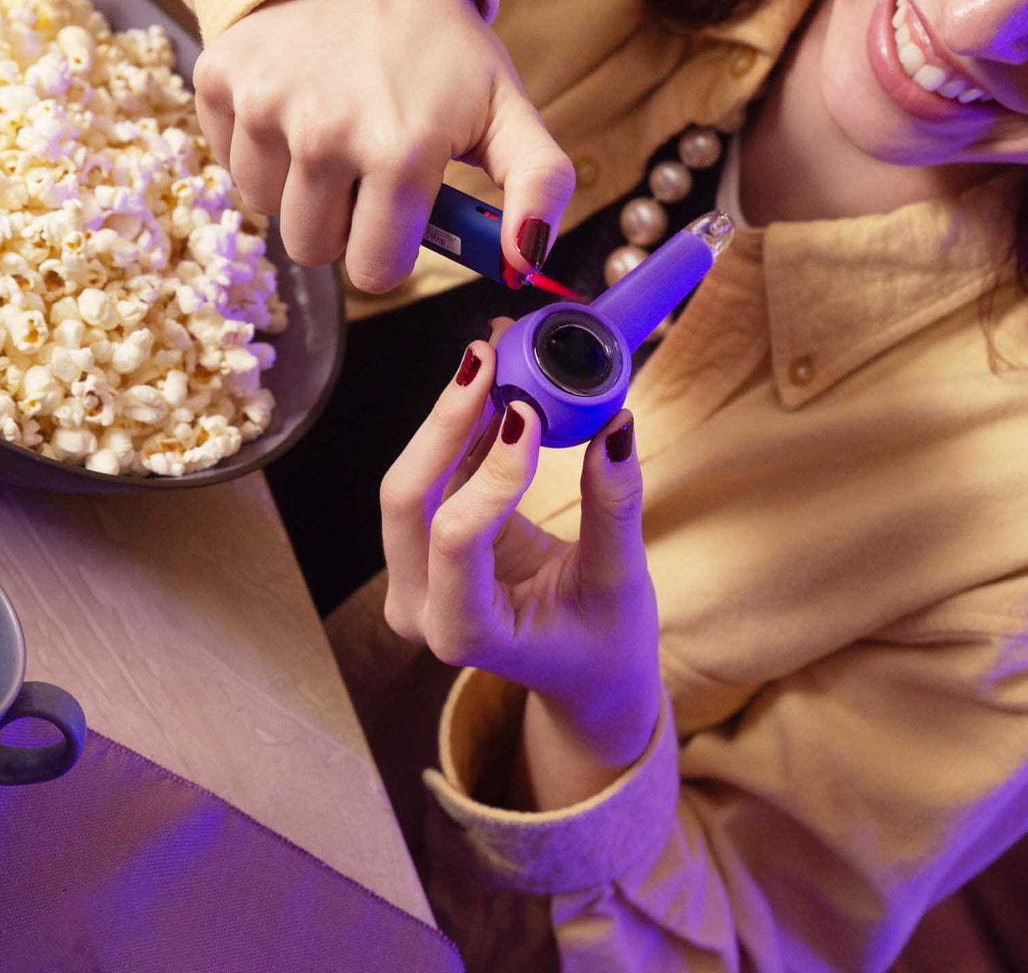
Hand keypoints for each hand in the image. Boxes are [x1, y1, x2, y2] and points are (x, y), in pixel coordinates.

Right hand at [192, 0, 574, 293]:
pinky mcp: (218, 81)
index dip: (389, 249)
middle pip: (313, 250)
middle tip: (366, 166)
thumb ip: (538, 188)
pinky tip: (294, 103)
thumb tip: (528, 261)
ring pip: (267, 208)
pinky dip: (259, 146)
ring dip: (298, 185)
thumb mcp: (508, 111)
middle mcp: (324, 135)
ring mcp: (263, 107)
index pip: (375, 271)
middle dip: (342, 223)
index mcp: (401, 153)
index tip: (399, 211)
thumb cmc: (443, 49)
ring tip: (332, 128)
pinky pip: (228, 161)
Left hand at [380, 319, 660, 772]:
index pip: (455, 538)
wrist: (584, 673)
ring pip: (411, 480)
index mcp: (465, 632)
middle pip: (408, 499)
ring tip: (493, 353)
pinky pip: (433, 474)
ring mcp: (413, 576)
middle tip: (488, 358)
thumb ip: (613, 508)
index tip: (528, 412)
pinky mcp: (425, 544)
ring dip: (452, 414)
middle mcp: (421, 607)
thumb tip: (617, 425)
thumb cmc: (604, 643)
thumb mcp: (620, 584)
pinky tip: (493, 381)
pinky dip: (462, 426)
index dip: (488, 470)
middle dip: (447, 422)